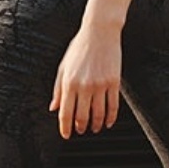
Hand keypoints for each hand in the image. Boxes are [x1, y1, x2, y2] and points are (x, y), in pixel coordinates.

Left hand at [49, 21, 122, 138]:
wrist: (99, 32)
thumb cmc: (79, 47)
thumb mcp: (63, 66)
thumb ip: (58, 89)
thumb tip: (54, 107)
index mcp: (69, 82)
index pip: (65, 113)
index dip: (65, 127)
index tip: (66, 135)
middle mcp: (84, 86)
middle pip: (82, 116)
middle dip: (80, 128)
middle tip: (80, 131)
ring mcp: (100, 85)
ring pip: (98, 114)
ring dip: (96, 125)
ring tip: (94, 129)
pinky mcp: (114, 82)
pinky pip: (113, 106)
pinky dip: (111, 118)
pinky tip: (108, 123)